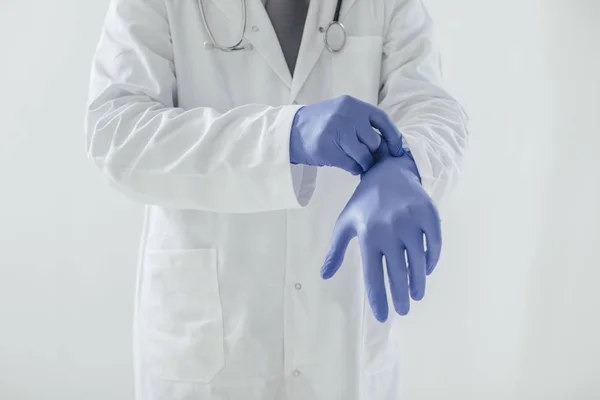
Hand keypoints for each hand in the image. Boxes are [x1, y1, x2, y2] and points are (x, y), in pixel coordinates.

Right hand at [290, 95, 404, 174]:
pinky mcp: (328, 149)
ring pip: (364, 156)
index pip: (382, 119)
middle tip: (367, 157)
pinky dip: (353, 168)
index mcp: (352, 105)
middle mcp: (346, 115)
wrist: (292, 132)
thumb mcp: (342, 113)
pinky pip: (351, 165)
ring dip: (364, 163)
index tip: (397, 150)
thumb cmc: (322, 124)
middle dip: (373, 153)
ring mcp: (336, 131)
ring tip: (356, 162)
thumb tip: (389, 144)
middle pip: (374, 141)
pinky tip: (347, 164)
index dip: (393, 136)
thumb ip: (362, 123)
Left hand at [320, 153, 441, 321]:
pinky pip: (434, 245)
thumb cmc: (364, 202)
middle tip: (403, 311)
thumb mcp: (345, 223)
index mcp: (368, 234)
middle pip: (397, 272)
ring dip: (418, 283)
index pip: (373, 274)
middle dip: (400, 296)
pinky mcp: (429, 215)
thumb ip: (336, 250)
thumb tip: (324, 276)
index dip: (379, 298)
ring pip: (418, 262)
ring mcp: (412, 221)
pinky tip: (427, 271)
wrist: (389, 171)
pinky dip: (432, 260)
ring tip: (416, 296)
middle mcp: (390, 229)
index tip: (383, 316)